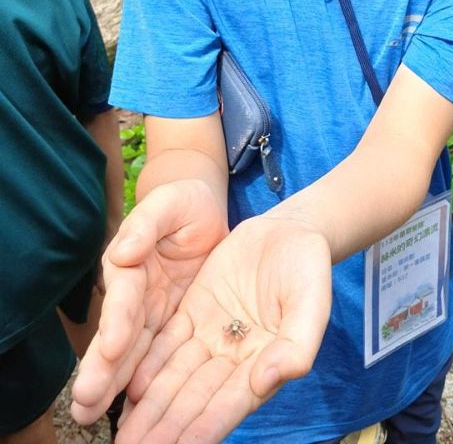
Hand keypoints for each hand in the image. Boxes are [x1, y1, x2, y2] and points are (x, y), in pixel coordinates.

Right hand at [71, 178, 228, 424]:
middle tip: (84, 403)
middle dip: (102, 368)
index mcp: (131, 262)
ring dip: (113, 383)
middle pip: (118, 333)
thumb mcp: (169, 202)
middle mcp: (136, 292)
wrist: (203, 212)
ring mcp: (152, 311)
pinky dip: (145, 381)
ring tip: (91, 415)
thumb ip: (146, 223)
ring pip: (132, 352)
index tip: (111, 348)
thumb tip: (123, 251)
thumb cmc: (184, 202)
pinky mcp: (173, 322)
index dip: (116, 321)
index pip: (124, 295)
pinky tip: (135, 410)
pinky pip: (158, 355)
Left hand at [113, 215, 331, 443]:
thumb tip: (267, 381)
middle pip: (195, 398)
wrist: (290, 230)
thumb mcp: (311, 301)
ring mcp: (212, 335)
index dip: (204, 428)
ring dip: (150, 407)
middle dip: (165, 428)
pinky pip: (168, 343)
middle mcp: (234, 358)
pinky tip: (131, 389)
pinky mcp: (194, 310)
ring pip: (175, 377)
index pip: (231, 403)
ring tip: (123, 436)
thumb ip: (297, 344)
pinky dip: (150, 366)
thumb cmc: (308, 268)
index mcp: (265, 362)